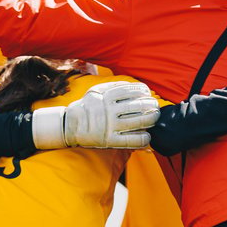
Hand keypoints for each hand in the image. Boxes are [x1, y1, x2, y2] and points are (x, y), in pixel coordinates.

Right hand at [32, 82, 159, 149]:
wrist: (70, 126)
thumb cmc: (87, 107)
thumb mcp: (96, 90)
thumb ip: (114, 86)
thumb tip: (135, 86)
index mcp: (105, 96)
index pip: (130, 90)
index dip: (142, 91)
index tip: (147, 93)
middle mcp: (109, 111)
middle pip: (137, 106)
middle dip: (151, 105)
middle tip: (155, 106)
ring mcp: (110, 126)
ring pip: (138, 122)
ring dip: (151, 119)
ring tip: (154, 118)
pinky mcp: (110, 141)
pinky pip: (132, 140)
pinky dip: (144, 138)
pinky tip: (147, 135)